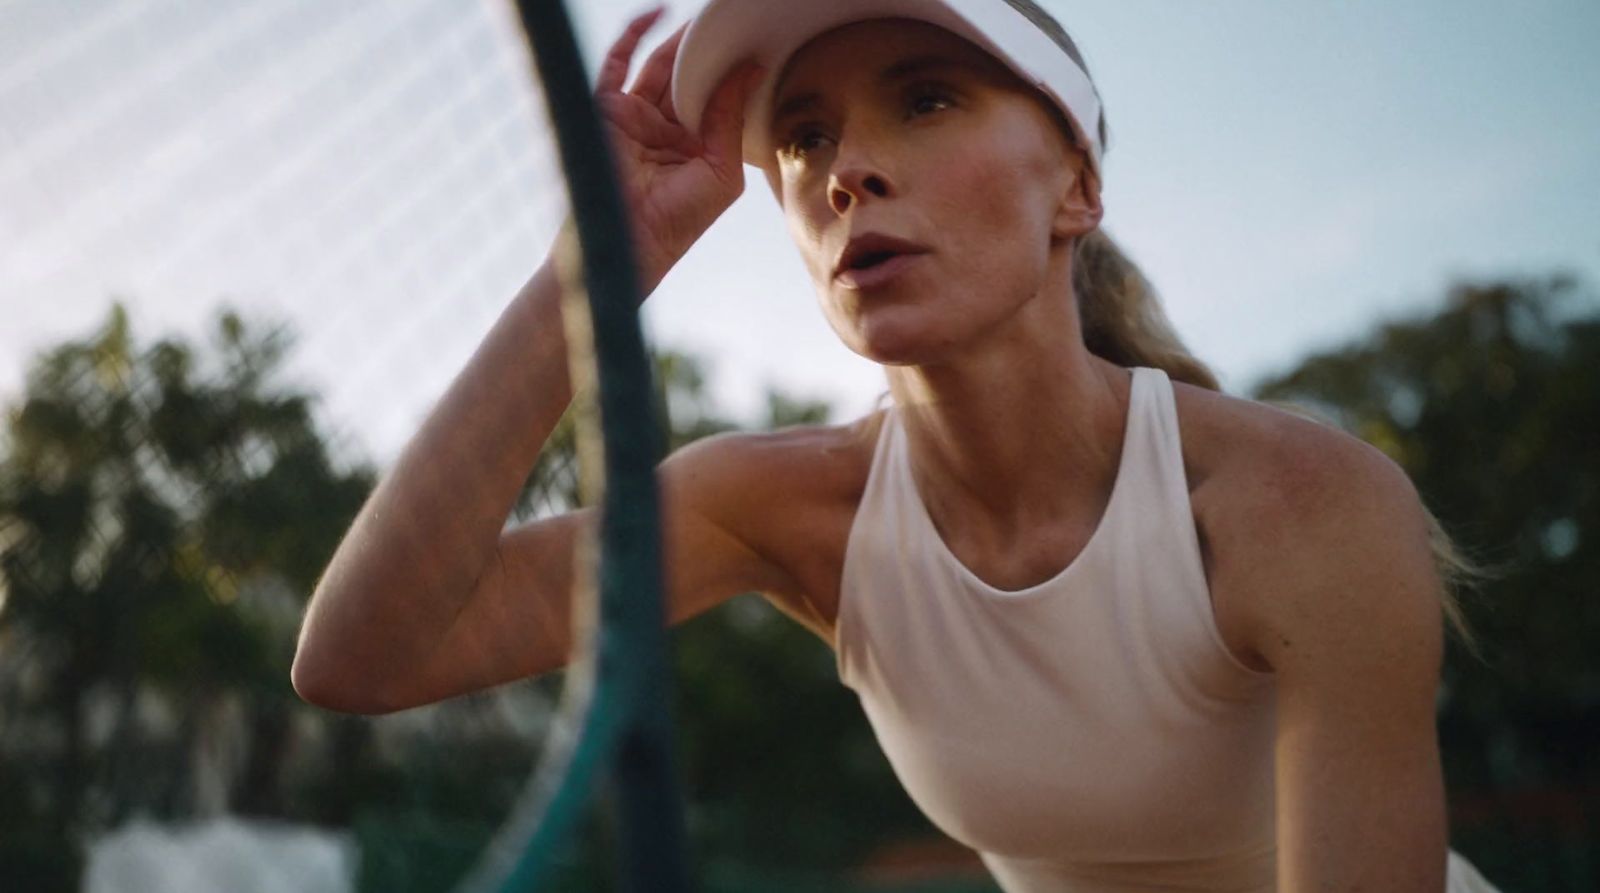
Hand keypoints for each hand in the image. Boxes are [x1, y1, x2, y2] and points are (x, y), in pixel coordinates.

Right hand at [593, 7, 762, 293]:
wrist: (634, 241)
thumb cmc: (680, 218)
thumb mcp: (721, 167)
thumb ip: (730, 117)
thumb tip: (750, 70)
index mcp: (693, 143)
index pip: (712, 96)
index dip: (730, 71)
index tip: (754, 44)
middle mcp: (663, 127)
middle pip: (685, 77)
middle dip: (705, 50)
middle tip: (729, 22)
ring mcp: (634, 116)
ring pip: (657, 66)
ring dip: (678, 40)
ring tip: (704, 18)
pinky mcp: (607, 109)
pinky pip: (617, 63)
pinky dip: (633, 35)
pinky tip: (657, 14)